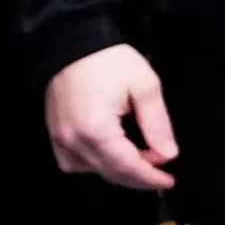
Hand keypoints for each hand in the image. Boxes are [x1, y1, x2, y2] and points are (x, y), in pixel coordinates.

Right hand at [47, 44, 179, 191]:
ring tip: (140, 159)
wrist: (72, 44)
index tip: (169, 181)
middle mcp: (74, 141)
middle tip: (160, 174)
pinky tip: (111, 155)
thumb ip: (157, 123)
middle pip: (111, 173)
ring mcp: (60, 140)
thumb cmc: (110, 61)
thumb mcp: (144, 85)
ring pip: (93, 171)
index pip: (128, 167)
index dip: (150, 177)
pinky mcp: (55, 135)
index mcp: (97, 130)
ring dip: (118, 171)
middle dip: (138, 177)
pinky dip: (94, 165)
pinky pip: (74, 163)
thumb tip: (168, 154)